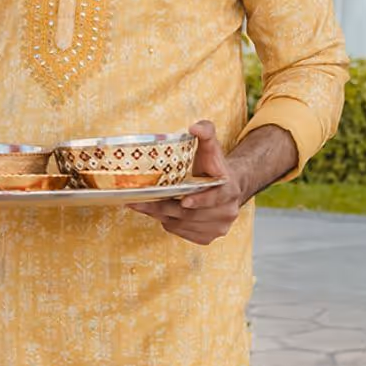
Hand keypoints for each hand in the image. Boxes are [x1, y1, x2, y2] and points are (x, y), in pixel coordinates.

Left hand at [128, 121, 245, 245]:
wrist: (228, 187)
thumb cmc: (214, 166)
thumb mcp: (211, 147)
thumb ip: (205, 132)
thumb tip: (194, 126)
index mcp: (229, 189)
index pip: (215, 197)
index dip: (200, 200)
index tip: (184, 200)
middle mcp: (226, 211)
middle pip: (190, 214)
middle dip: (162, 208)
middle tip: (137, 202)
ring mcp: (218, 228)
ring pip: (182, 224)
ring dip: (161, 215)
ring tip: (143, 204)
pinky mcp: (207, 238)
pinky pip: (181, 232)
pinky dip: (168, 222)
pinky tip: (160, 211)